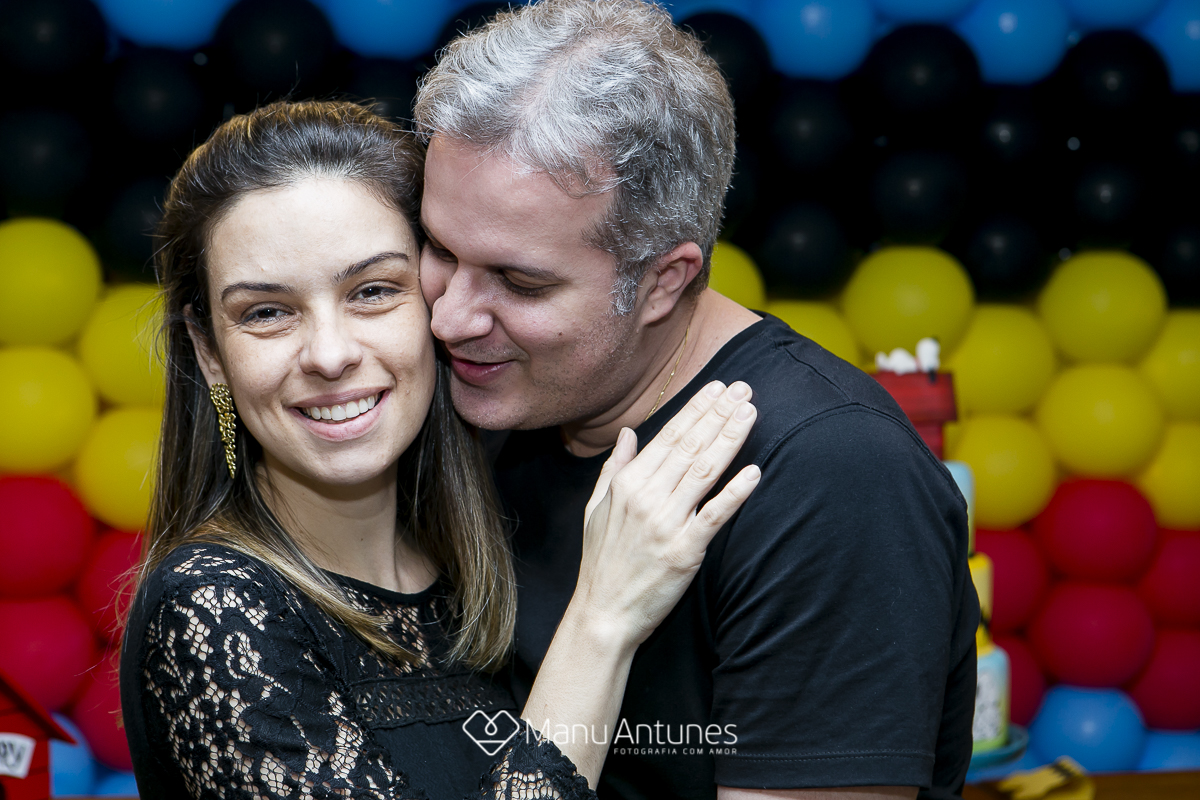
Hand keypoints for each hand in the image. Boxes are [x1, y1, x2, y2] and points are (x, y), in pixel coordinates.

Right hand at [573, 380, 759, 651]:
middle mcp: (646, 498)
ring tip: (749, 413)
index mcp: (627, 485)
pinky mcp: (684, 551)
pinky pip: (714, 516)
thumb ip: (614, 468)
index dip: (696, 410)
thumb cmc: (601, 562)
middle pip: (690, 447)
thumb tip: (627, 433)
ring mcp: (666, 524)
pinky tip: (754, 472)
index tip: (717, 389)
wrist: (603, 614)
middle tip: (743, 389)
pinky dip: (735, 492)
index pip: (668, 437)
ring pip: (704, 471)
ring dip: (730, 439)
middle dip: (718, 414)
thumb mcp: (595, 508)